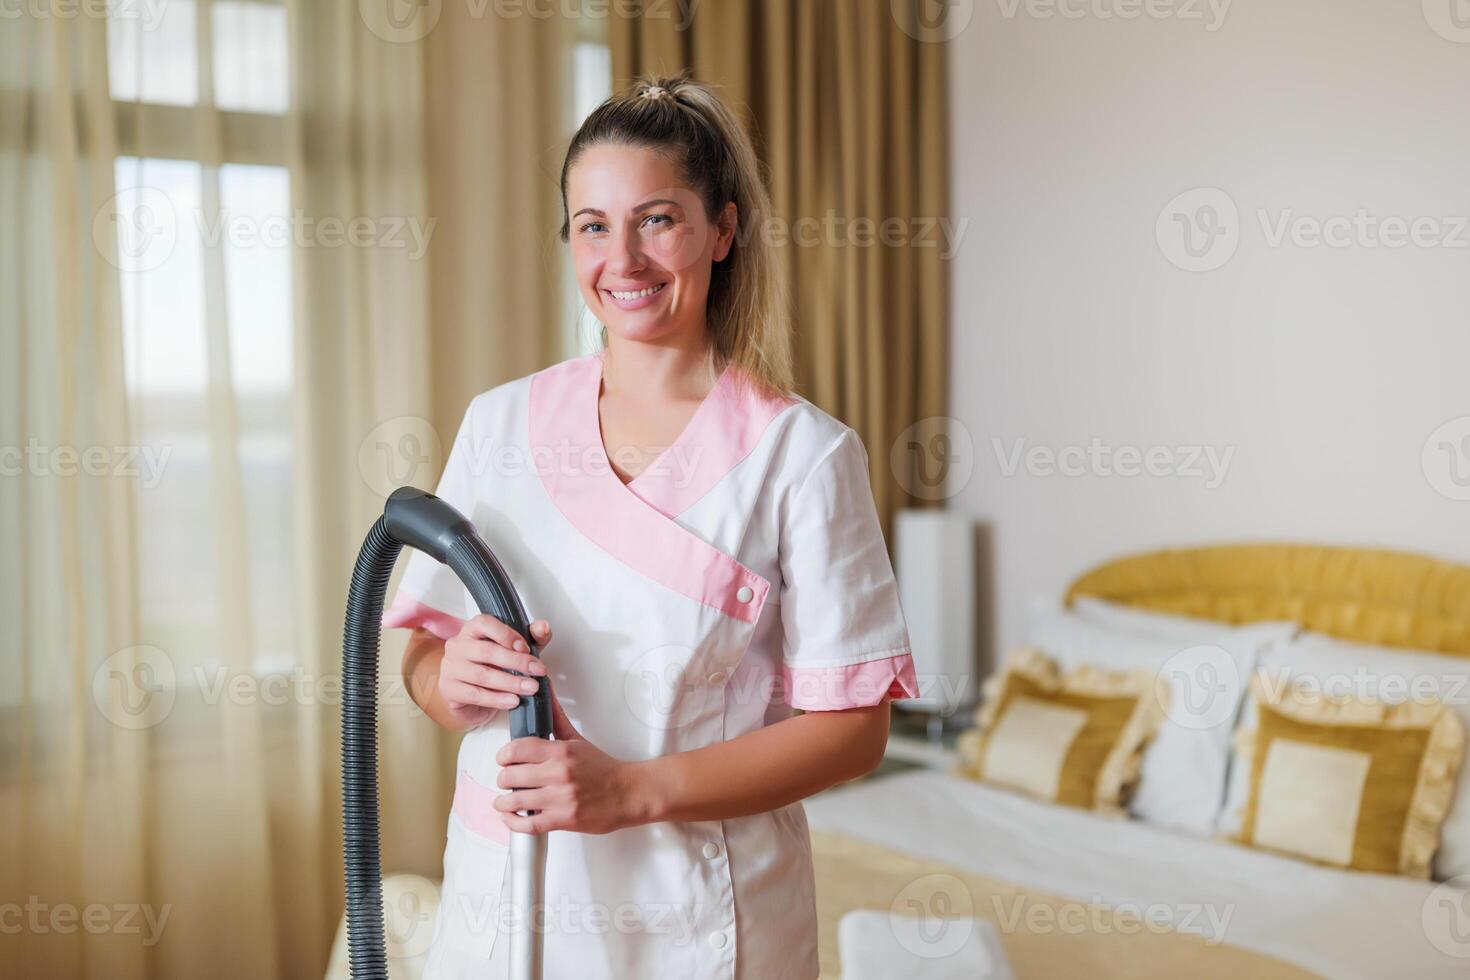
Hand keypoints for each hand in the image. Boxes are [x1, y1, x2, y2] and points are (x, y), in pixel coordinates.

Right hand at [437, 615, 550, 730]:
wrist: (470, 696)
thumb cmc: (491, 667)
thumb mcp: (515, 650)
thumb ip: (531, 637)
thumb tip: (543, 627)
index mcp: (472, 630)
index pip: (484, 623)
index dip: (506, 634)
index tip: (526, 647)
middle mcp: (458, 646)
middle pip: (486, 651)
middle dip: (516, 662)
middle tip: (537, 671)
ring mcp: (451, 668)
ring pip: (482, 675)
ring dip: (510, 683)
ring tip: (530, 688)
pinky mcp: (450, 690)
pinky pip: (475, 694)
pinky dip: (497, 699)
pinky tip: (512, 700)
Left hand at [494, 687, 652, 834]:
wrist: (628, 793)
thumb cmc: (602, 768)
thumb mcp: (577, 739)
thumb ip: (556, 718)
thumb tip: (546, 690)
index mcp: (560, 752)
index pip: (517, 748)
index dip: (504, 754)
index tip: (504, 759)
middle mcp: (558, 773)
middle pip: (510, 775)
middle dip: (503, 778)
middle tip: (507, 780)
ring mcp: (560, 798)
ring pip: (515, 800)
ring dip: (503, 802)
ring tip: (505, 801)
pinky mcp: (563, 819)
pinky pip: (528, 824)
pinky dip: (513, 822)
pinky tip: (511, 817)